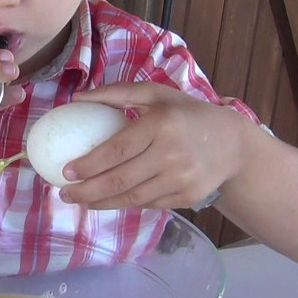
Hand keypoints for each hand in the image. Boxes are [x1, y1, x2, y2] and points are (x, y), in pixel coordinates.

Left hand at [59, 82, 248, 209]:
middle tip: (64, 193)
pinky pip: (148, 204)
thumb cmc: (187, 114)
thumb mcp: (157, 94)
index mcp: (161, 125)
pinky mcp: (186, 198)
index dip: (89, 164)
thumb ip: (118, 93)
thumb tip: (78, 99)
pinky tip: (106, 201)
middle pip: (120, 180)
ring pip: (132, 198)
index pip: (117, 150)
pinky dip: (124, 204)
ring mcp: (180, 180)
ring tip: (79, 200)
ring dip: (100, 203)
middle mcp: (171, 155)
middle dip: (86, 190)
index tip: (65, 170)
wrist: (233, 144)